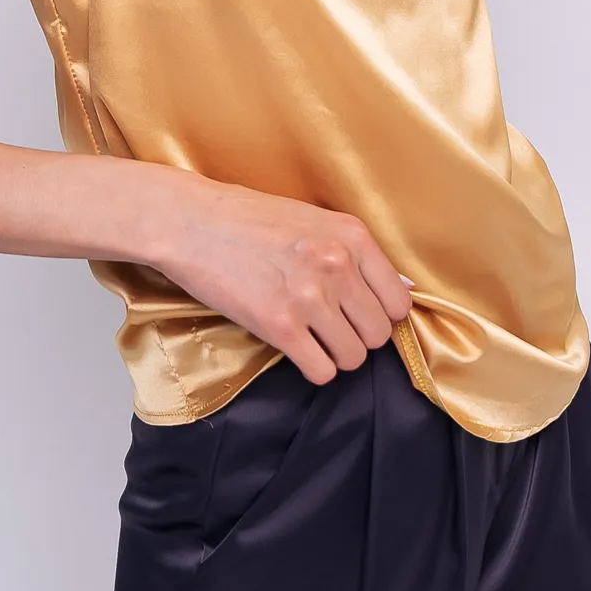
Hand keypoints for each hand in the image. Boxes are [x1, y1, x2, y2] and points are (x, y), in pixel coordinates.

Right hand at [154, 173, 415, 384]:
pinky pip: (321, 371)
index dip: (381, 314)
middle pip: (379, 334)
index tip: (360, 314)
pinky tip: (295, 348)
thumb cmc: (248, 218)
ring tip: (311, 337)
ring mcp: (309, 296)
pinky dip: (312, 367)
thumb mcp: (313, 220)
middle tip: (330, 327)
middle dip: (358, 337)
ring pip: (353, 357)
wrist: (191, 222)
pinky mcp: (278, 325)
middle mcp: (338, 265)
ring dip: (335, 355)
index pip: (399, 301)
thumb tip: (396, 290)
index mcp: (352, 236)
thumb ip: (353, 253)